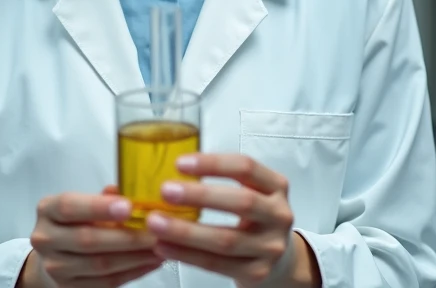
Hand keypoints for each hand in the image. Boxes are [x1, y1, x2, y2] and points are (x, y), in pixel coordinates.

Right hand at [21, 191, 163, 287]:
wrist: (53, 257)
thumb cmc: (73, 223)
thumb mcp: (81, 204)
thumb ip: (104, 198)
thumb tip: (129, 192)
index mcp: (48, 210)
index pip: (69, 206)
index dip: (99, 207)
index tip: (128, 207)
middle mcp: (46, 239)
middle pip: (87, 239)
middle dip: (127, 236)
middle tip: (156, 231)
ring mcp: (56, 268)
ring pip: (101, 264)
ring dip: (135, 256)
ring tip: (160, 247)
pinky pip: (107, 282)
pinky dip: (133, 271)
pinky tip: (150, 261)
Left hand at [145, 154, 320, 287]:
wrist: (279, 257)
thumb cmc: (255, 216)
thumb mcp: (250, 190)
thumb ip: (222, 180)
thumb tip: (173, 170)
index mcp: (276, 186)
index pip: (246, 167)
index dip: (213, 164)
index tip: (181, 163)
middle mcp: (278, 215)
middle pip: (241, 202)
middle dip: (199, 196)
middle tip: (166, 191)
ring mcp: (270, 247)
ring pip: (226, 239)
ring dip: (186, 231)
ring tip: (156, 223)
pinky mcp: (257, 273)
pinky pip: (216, 264)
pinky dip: (187, 255)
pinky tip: (165, 246)